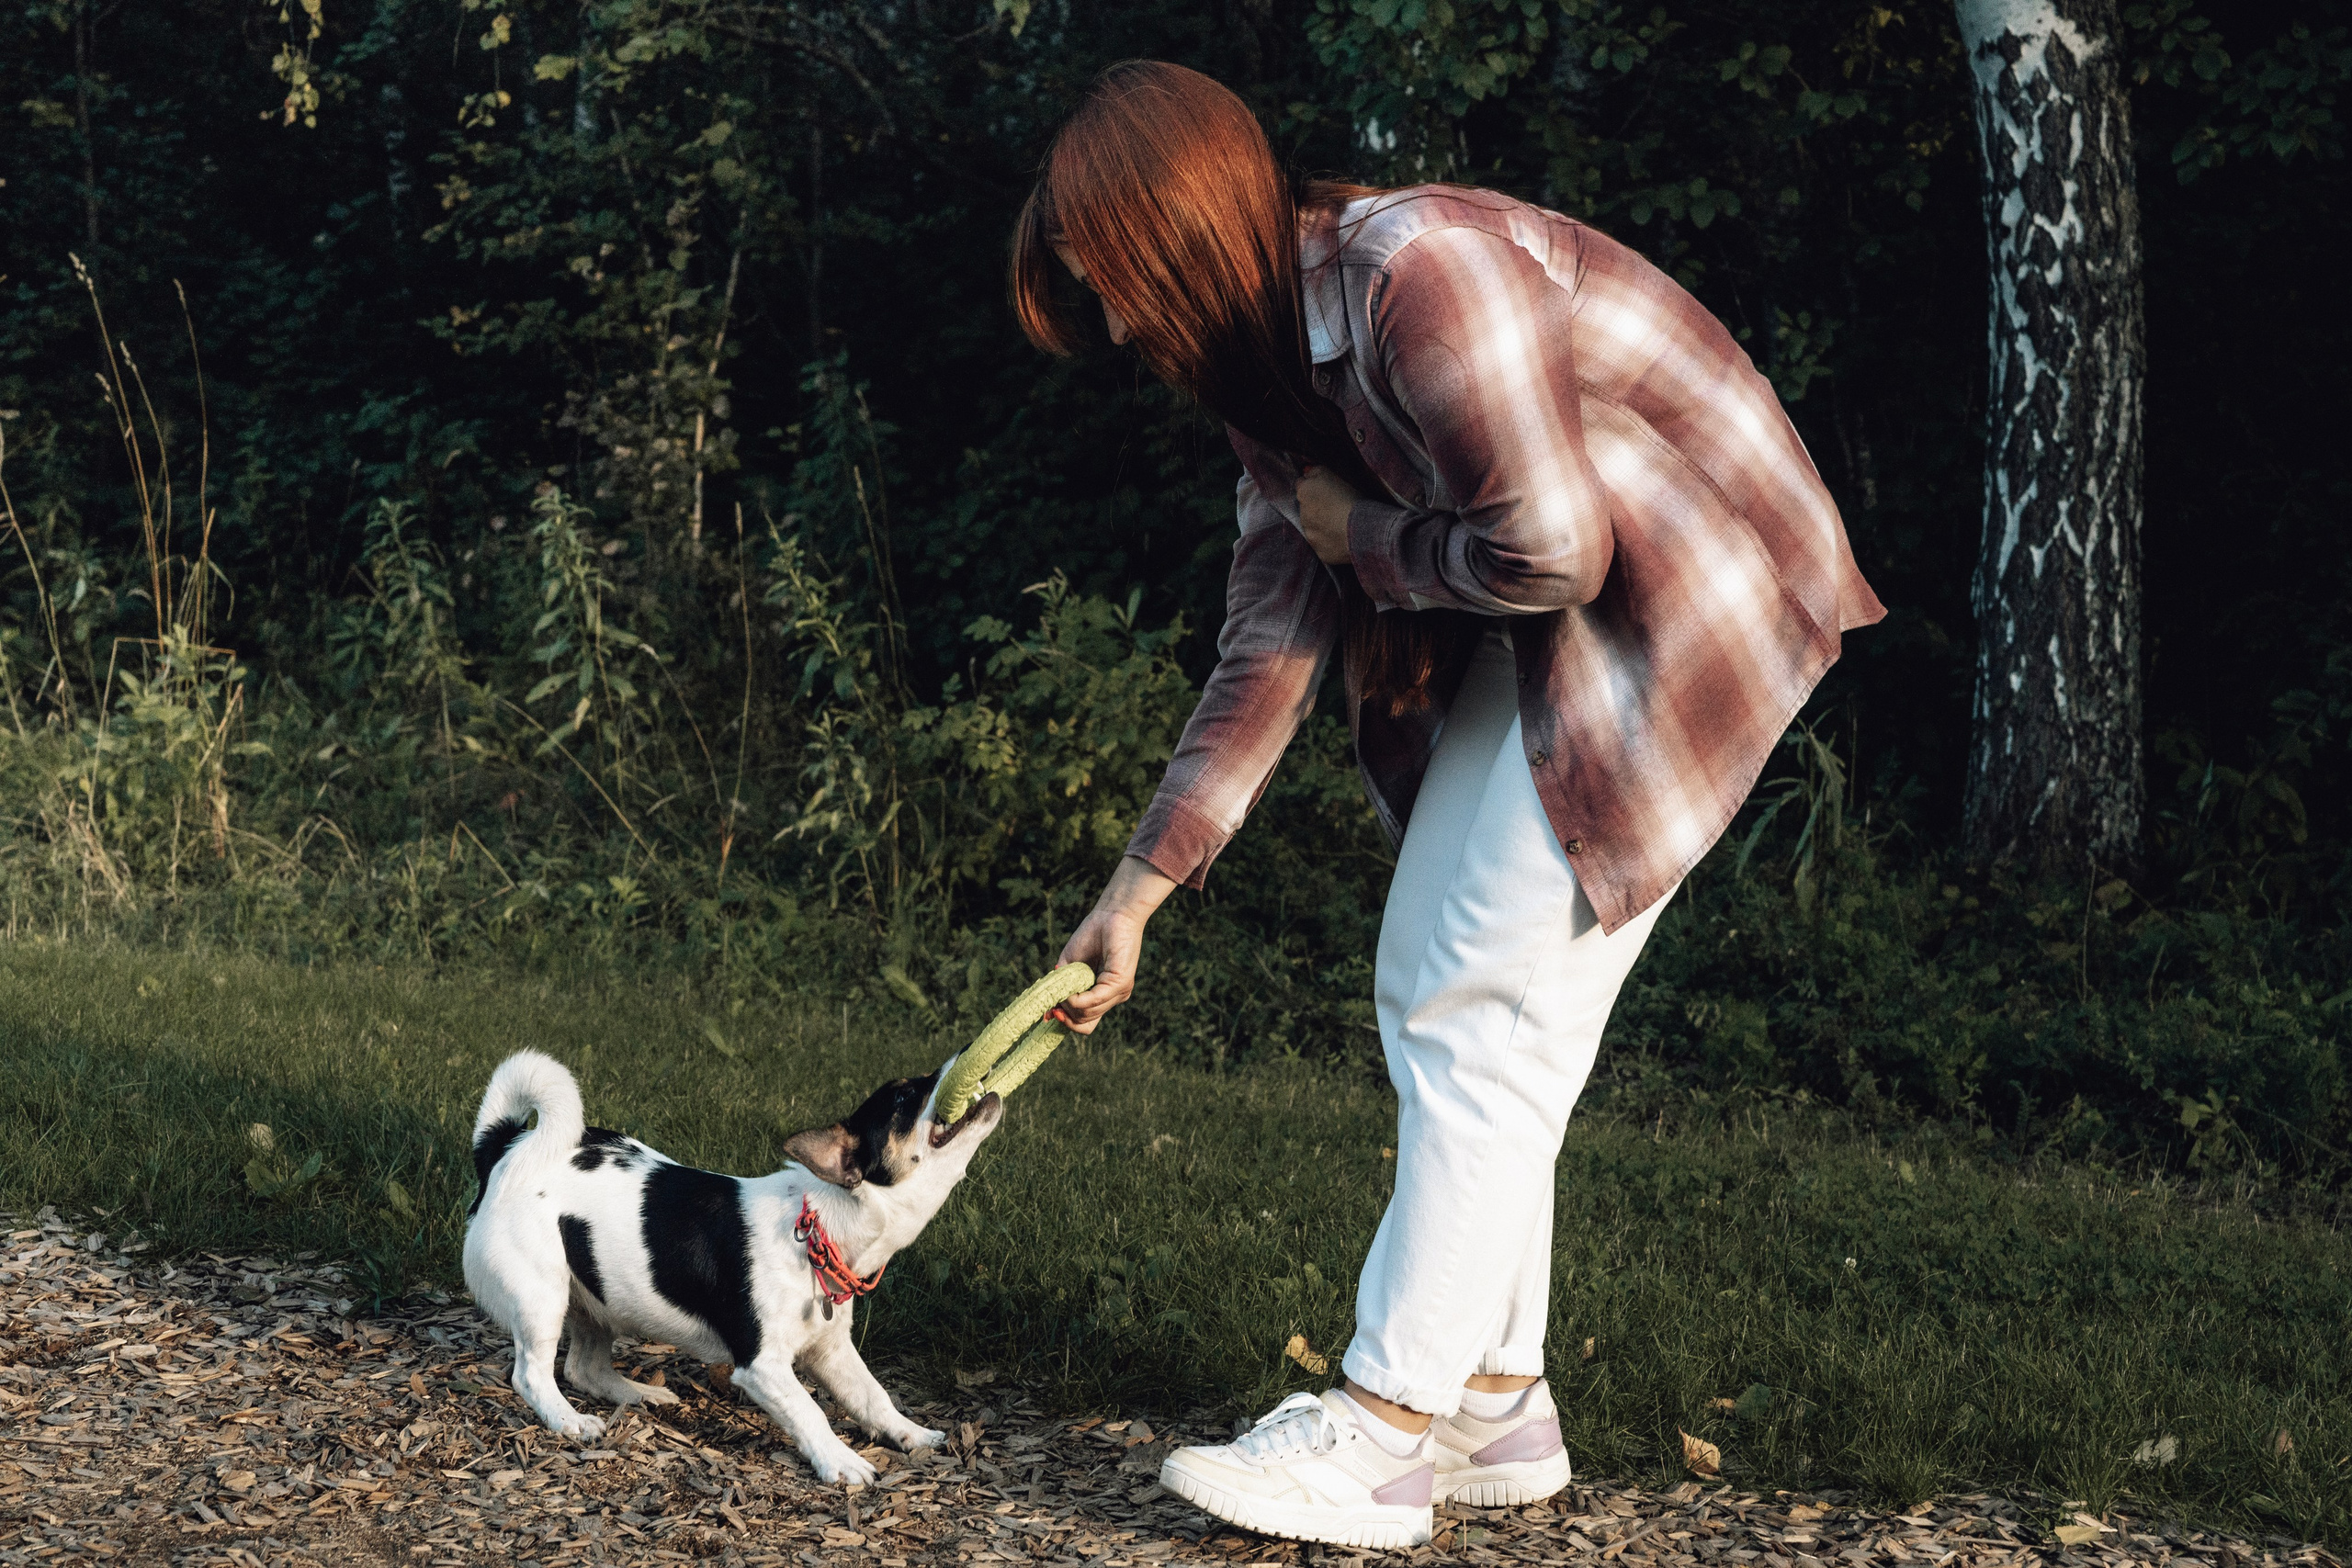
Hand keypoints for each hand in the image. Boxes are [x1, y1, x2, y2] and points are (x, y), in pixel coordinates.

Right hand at [1056, 855, 1177, 1032]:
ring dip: (1068, 1003)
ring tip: (1062, 987)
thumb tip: (1048, 1013)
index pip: (1086, 1023)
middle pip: (1084, 1023)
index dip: (1067, 1023)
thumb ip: (1062, 988)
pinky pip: (1093, 1001)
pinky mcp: (1121, 983)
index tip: (1050, 1013)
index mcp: (1103, 994)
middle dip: (1064, 1016)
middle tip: (1053, 1006)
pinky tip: (1069, 989)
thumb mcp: (1070, 966)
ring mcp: (1119, 992)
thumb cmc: (1092, 935)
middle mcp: (1113, 997)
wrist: (1112, 914)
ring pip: (1086, 1015)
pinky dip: (1076, 998)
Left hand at [1296, 465, 1359, 564]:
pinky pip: (1323, 546)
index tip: (1327, 490)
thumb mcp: (1333, 473)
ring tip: (1342, 523)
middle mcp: (1302, 515)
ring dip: (1323, 526)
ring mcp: (1310, 536)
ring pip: (1313, 528)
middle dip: (1317, 508)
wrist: (1363, 530)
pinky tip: (1344, 538)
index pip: (1303, 485)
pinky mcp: (1320, 553)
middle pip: (1306, 509)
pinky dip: (1331, 543)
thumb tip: (1305, 470)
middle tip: (1337, 507)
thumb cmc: (1352, 498)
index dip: (1315, 487)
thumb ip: (1315, 471)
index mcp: (1304, 493)